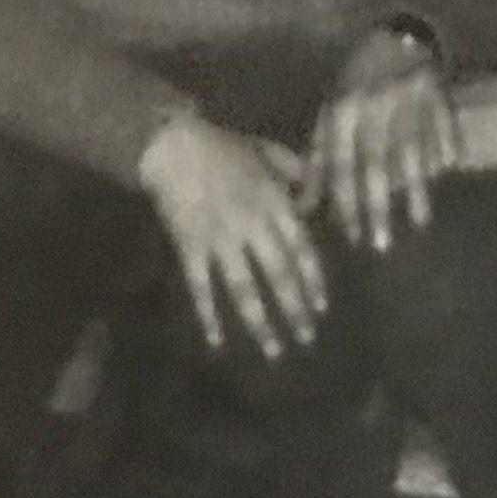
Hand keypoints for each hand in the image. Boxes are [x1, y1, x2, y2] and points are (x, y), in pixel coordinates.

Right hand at [136, 113, 327, 359]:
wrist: (175, 146)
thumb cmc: (224, 147)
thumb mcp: (268, 151)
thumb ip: (295, 172)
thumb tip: (314, 199)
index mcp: (274, 203)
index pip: (301, 250)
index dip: (312, 281)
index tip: (321, 308)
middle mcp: (252, 226)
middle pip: (279, 276)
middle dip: (294, 310)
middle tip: (306, 339)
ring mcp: (220, 240)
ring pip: (244, 289)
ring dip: (260, 322)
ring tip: (273, 350)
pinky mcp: (191, 249)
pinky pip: (201, 288)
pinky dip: (208, 315)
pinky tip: (217, 341)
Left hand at [310, 28, 458, 255]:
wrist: (399, 33)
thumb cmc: (359, 80)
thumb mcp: (333, 111)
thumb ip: (320, 158)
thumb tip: (303, 205)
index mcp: (342, 108)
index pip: (342, 164)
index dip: (345, 201)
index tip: (351, 235)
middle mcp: (373, 104)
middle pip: (376, 163)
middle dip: (378, 206)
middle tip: (380, 244)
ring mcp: (408, 97)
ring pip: (413, 150)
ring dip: (416, 189)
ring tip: (419, 222)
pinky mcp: (438, 91)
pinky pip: (442, 128)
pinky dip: (444, 151)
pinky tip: (446, 173)